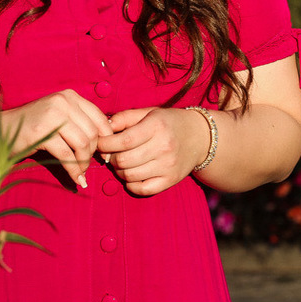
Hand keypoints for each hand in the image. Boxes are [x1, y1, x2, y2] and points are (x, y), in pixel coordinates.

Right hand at [3, 89, 111, 188]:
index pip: (100, 118)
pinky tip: (75, 179)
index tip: (105, 155)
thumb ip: (80, 122)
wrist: (2, 131)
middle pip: (92, 133)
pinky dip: (74, 171)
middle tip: (86, 166)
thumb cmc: (34, 127)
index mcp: (70, 96)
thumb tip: (108, 140)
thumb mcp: (59, 117)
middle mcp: (63, 101)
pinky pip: (67, 156)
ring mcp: (53, 115)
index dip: (106, 139)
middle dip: (93, 154)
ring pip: (82, 144)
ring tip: (80, 172)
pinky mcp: (43, 132)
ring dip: (83, 163)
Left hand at [95, 107, 211, 195]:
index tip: (100, 143)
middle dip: (111, 158)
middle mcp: (164, 147)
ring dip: (119, 171)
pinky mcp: (171, 180)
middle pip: (124, 160)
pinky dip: (131, 184)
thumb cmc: (168, 122)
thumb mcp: (149, 112)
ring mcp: (168, 166)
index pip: (124, 140)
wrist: (199, 137)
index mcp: (156, 126)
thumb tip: (104, 127)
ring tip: (121, 162)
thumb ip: (125, 117)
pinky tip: (131, 175)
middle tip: (111, 154)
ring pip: (130, 175)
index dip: (106, 144)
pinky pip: (143, 189)